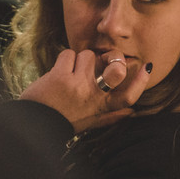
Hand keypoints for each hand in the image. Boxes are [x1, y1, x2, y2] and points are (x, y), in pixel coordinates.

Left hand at [20, 49, 151, 132]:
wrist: (32, 124)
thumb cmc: (62, 121)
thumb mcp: (89, 123)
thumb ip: (111, 116)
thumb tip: (132, 112)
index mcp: (101, 108)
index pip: (129, 97)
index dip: (141, 82)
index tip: (147, 67)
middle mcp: (93, 97)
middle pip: (116, 70)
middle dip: (113, 58)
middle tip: (103, 59)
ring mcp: (78, 86)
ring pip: (88, 55)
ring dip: (79, 60)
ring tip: (70, 73)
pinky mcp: (61, 77)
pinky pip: (69, 54)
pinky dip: (63, 60)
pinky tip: (58, 72)